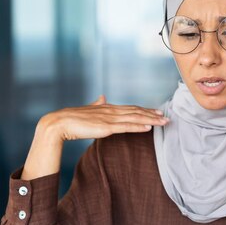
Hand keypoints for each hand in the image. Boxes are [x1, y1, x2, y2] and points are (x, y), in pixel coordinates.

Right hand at [45, 95, 168, 141]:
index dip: (145, 110)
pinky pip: (126, 127)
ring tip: (163, 122)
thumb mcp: (88, 110)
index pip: (130, 109)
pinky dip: (138, 127)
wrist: (59, 123)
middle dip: (152, 115)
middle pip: (136, 112)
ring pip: (135, 118)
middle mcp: (111, 111)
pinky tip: (148, 128)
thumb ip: (97, 104)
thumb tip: (102, 96)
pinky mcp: (106, 127)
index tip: (157, 112)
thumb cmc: (72, 119)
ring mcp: (109, 119)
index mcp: (107, 108)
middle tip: (166, 117)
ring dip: (151, 120)